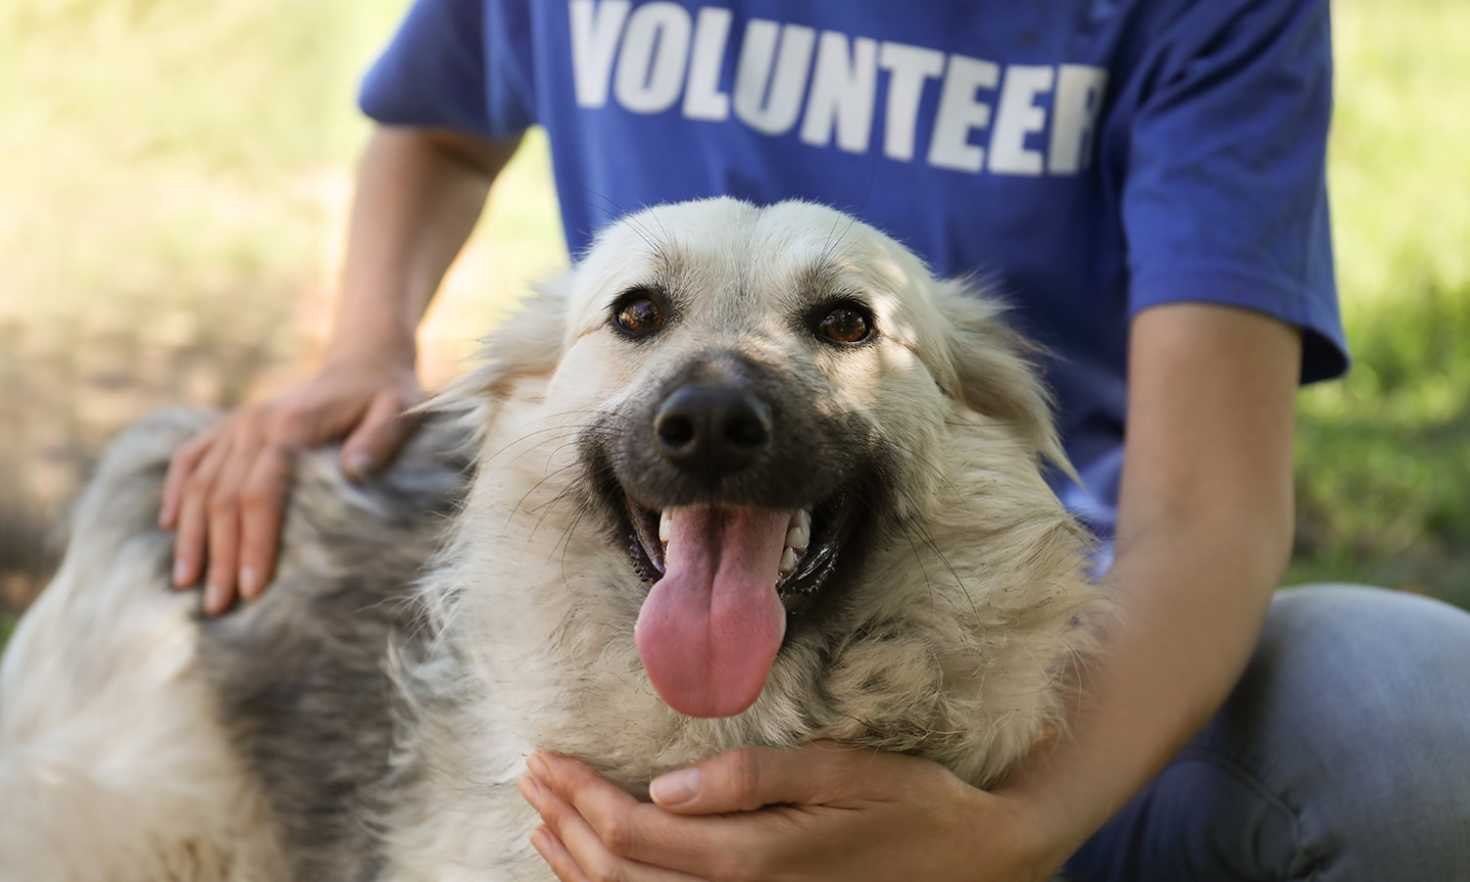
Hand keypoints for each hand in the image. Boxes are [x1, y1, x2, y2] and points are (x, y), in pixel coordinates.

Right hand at [159, 353, 422, 614]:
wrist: (365, 360)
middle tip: (218, 605)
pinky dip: (175, 491)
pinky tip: (168, 527)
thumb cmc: (387, 396)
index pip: (259, 494)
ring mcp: (237, 423)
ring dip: (191, 535)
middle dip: (218, 555)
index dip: (253, 543)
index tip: (252, 588)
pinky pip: (190, 458)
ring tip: (185, 583)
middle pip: (223, 498)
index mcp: (290, 426)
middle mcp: (253, 424)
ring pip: (199, 483)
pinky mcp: (230, 425)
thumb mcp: (398, 413)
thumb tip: (354, 470)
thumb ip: (379, 440)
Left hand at [519, 744, 1061, 881]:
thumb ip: (749, 779)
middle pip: (618, 872)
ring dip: (576, 861)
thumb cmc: (908, 806)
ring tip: (540, 820)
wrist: (970, 863)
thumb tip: (663, 784)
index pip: (634, 830)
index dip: (578, 795)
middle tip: (527, 774)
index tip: (543, 756)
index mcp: (749, 858)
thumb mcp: (838, 771)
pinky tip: (593, 867)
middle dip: (564, 821)